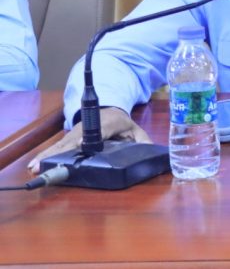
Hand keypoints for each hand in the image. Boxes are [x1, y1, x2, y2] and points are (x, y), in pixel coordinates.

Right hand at [28, 107, 151, 173]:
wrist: (109, 108)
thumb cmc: (121, 122)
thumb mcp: (135, 130)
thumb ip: (142, 141)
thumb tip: (149, 152)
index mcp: (108, 122)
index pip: (98, 131)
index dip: (88, 138)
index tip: (78, 145)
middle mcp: (88, 126)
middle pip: (72, 139)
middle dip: (59, 152)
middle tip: (43, 164)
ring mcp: (77, 131)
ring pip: (61, 144)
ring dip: (47, 155)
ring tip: (34, 167)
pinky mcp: (70, 137)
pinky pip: (58, 147)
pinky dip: (47, 155)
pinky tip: (35, 165)